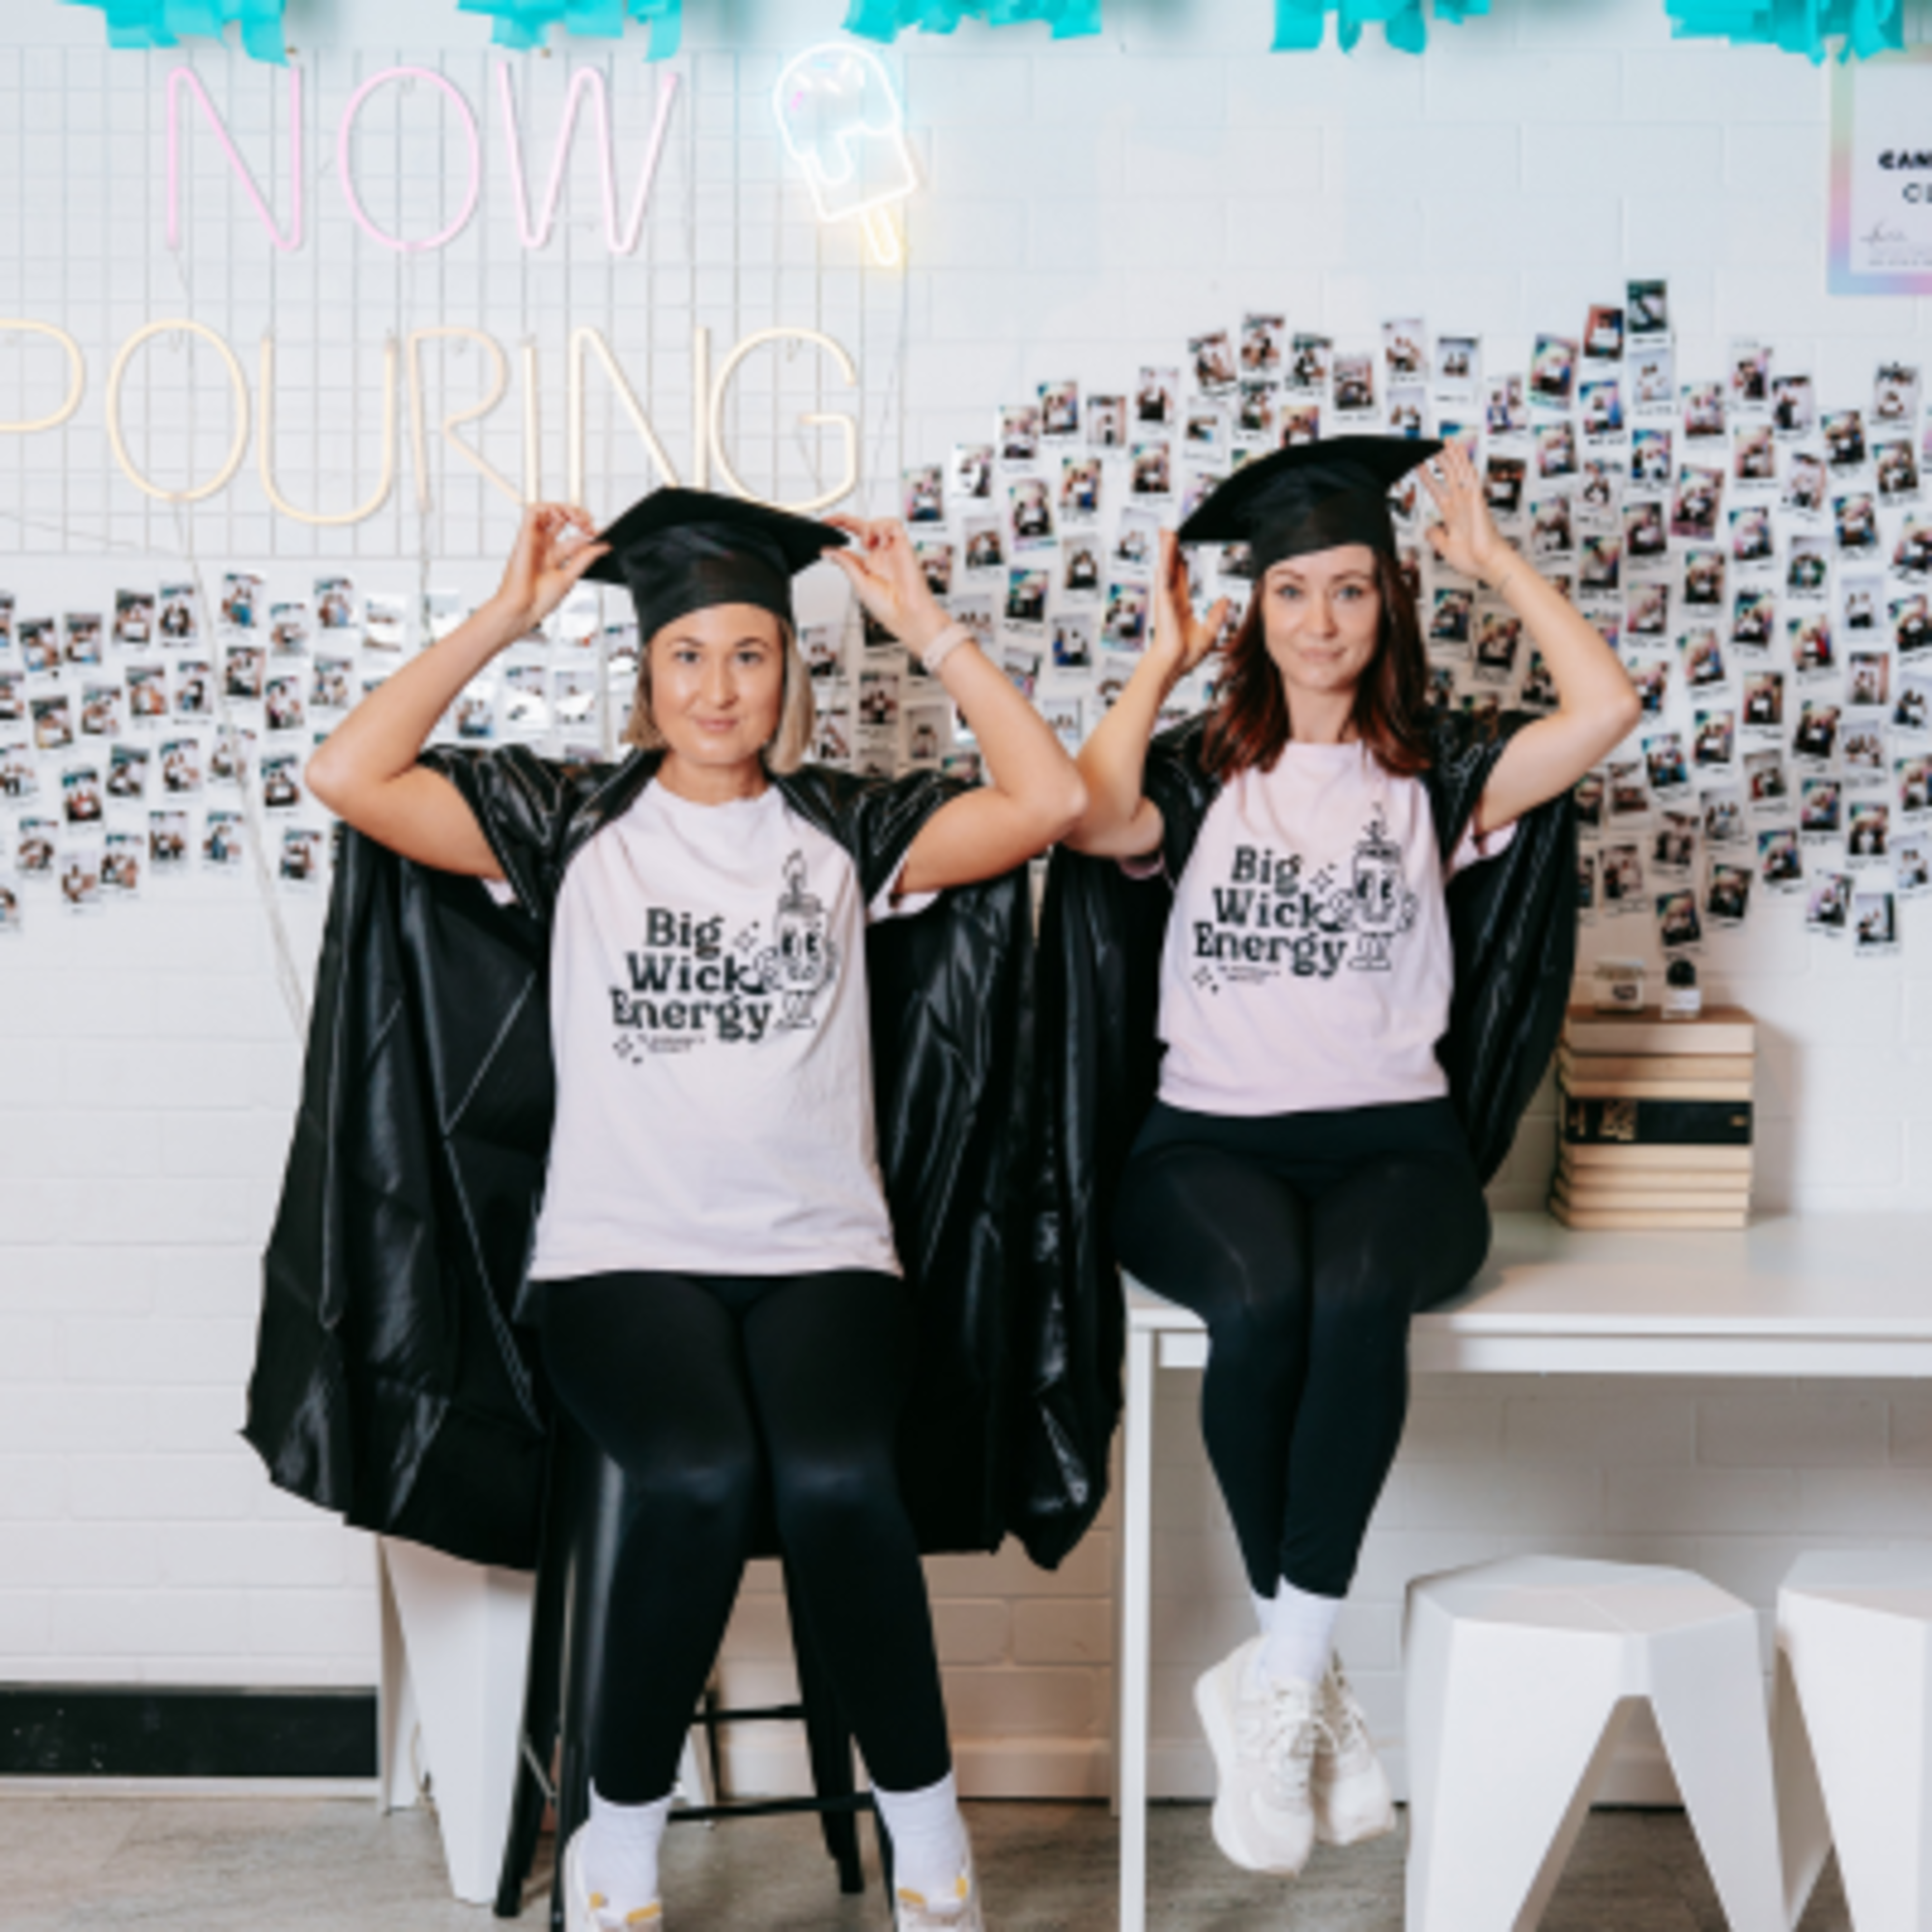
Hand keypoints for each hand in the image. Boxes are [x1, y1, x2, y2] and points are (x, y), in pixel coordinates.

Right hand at [492, 503, 608, 634]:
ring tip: (578, 519)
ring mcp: (534, 540)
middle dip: (579, 516)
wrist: (523, 609)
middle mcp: (544, 546)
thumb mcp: (570, 576)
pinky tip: (562, 516)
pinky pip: (532, 511)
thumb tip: (602, 546)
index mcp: (555, 556)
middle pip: (561, 519)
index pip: (575, 536)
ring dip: (565, 509)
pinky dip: (549, 508)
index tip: (600, 535)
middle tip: (589, 525)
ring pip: (548, 511)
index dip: (589, 533)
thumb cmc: (539, 600)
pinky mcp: (524, 536)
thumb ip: (585, 558)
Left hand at [822, 515, 948, 655]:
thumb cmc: (887, 607)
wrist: (905, 614)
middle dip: (846, 520)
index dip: (840, 528)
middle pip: (863, 527)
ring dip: (868, 527)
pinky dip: (883, 527)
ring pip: (879, 523)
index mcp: (869, 563)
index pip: (853, 539)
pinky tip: (878, 540)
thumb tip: (828, 550)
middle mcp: (881, 554)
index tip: (826, 524)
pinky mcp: (903, 546)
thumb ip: (845, 562)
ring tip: (865, 542)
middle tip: (833, 520)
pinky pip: (894, 525)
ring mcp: (892, 549)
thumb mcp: (858, 583)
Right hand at [1151, 531, 1228, 681]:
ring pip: (1167, 566)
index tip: (1182, 553)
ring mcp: (1166, 597)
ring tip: (1167, 531)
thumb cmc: (1184, 656)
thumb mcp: (1209, 631)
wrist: (1173, 664)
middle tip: (1170, 534)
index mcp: (1180, 606)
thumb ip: (1217, 614)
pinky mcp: (1163, 597)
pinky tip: (1167, 544)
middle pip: (1172, 568)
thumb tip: (1225, 601)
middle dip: (1171, 550)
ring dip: (1167, 548)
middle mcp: (1171, 599)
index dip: (1181, 564)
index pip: (1181, 579)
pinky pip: (1165, 572)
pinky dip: (1165, 557)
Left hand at [1420, 443, 1514, 587]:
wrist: (1487, 564)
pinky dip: (1464, 463)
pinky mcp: (1476, 499)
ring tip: (1445, 440)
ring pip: (1459, 471)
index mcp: (1453, 514)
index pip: (1437, 490)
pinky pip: (1470, 476)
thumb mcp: (1445, 547)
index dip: (1428, 478)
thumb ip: (1436, 537)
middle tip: (1431, 445)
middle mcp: (1461, 504)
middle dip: (1440, 460)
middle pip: (1449, 475)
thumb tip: (1428, 530)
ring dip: (1452, 455)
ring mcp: (1469, 500)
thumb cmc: (1473, 558)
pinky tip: (1460, 451)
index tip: (1419, 467)